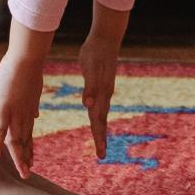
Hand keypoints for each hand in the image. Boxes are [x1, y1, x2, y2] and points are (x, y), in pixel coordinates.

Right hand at [0, 35, 48, 177]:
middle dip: (26, 158)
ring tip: (23, 172)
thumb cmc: (29, 69)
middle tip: (28, 173)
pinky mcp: (4, 109)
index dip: (29, 149)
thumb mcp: (33, 90)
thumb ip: (33, 104)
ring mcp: (14, 114)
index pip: (29, 135)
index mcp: (28, 112)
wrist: (28, 58)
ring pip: (16, 141)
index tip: (32, 161)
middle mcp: (23, 116)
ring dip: (19, 157)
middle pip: (24, 141)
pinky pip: (0, 130)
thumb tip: (36, 115)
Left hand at [78, 30, 121, 159]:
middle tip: (101, 155)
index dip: (99, 136)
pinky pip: (100, 106)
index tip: (100, 153)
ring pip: (102, 114)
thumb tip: (88, 104)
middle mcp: (104, 95)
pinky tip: (96, 118)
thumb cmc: (95, 52)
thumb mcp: (91, 68)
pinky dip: (98, 117)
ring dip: (100, 129)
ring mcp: (105, 91)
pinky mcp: (102, 86)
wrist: (106, 39)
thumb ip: (90, 86)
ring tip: (100, 143)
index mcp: (101, 94)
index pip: (99, 120)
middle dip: (101, 138)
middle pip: (102, 120)